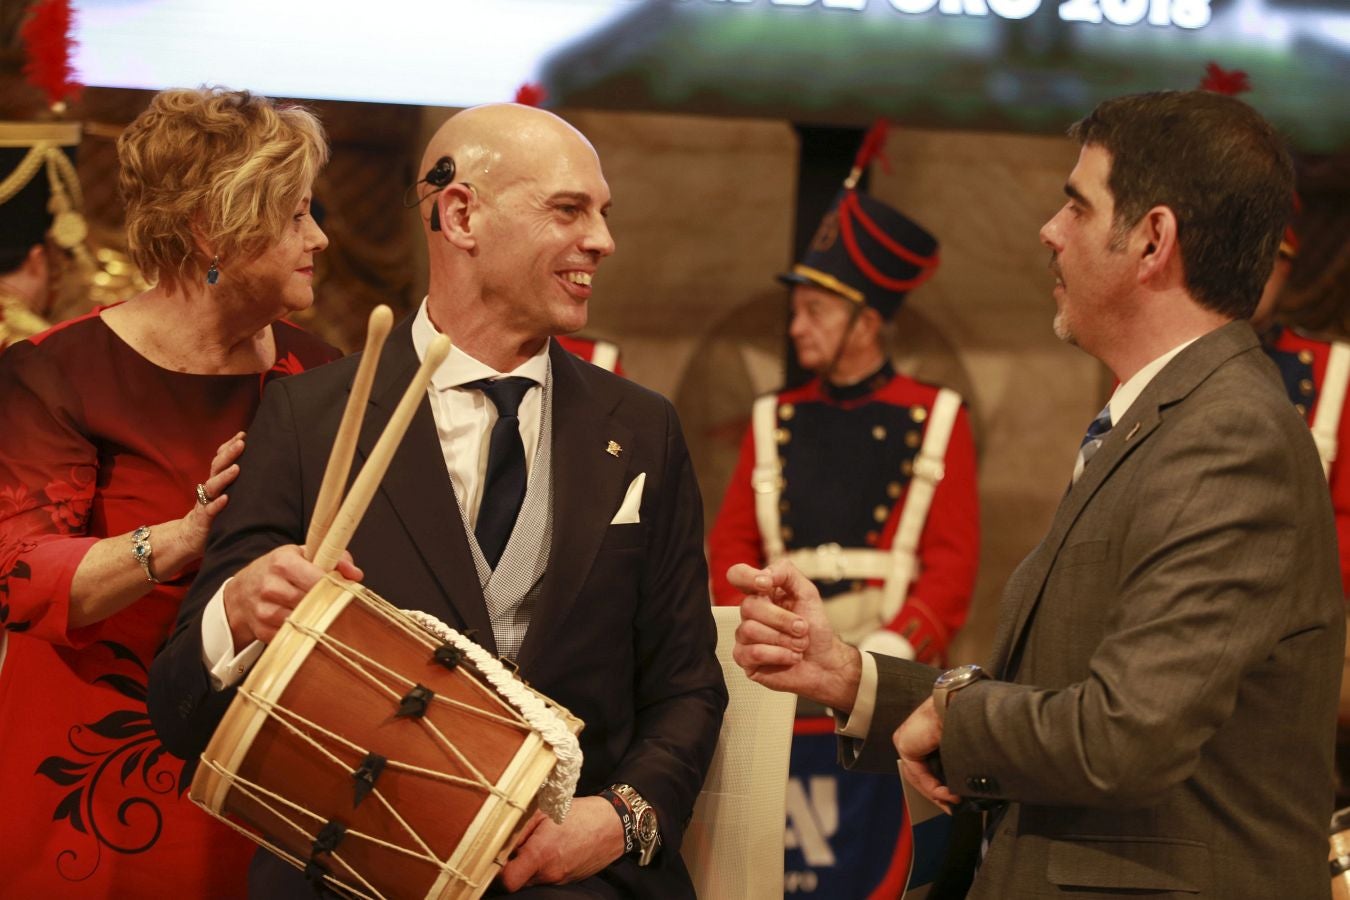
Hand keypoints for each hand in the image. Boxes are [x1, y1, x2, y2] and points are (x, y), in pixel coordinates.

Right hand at [177, 431, 245, 556]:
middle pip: (217, 467)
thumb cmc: (214, 513)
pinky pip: (209, 511)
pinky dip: (217, 504)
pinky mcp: (204, 520)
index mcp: (216, 482)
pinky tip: (226, 499)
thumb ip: (234, 482)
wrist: (191, 537)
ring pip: (212, 487)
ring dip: (224, 477)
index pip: (221, 459)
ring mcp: (205, 503)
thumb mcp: (224, 494)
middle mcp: (210, 489)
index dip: (229, 446)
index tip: (243, 434)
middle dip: (229, 454)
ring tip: (237, 468)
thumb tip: (259, 468)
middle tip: (242, 442)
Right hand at [222, 544, 362, 649]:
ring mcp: (265, 611)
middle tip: (336, 603)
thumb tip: (356, 574)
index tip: (345, 590)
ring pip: (305, 621)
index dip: (336, 586)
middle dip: (328, 603)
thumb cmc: (277, 571)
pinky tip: (307, 625)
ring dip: (318, 619)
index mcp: (283, 563)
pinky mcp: (263, 631)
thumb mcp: (302, 555)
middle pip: (314, 602)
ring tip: (321, 613)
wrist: (241, 593)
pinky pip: (293, 636)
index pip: (319, 579)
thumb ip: (334, 558)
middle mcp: (271, 586)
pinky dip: (304, 633)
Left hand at [496, 796, 624, 890]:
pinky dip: (543, 866)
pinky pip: (546, 877)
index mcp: (541, 854)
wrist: (614, 825)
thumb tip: (497, 841)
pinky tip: (551, 848)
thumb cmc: (580, 814)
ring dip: (528, 866)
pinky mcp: (568, 880)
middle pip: (517, 881)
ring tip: (536, 843)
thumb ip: (518, 827)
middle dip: (512, 866)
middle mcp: (549, 873)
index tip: (496, 856)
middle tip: (515, 845)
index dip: (497, 871)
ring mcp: (559, 879)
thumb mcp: (545, 811)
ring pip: (531, 879)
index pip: (507, 881)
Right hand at [728, 561, 861, 711]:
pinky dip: (778, 654)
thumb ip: (787, 573)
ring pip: (750, 629)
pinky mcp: (745, 659)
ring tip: (798, 645)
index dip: (747, 577)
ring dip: (783, 639)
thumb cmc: (816, 629)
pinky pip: (752, 652)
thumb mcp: (808, 593)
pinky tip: (790, 657)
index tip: (766, 585)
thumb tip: (763, 574)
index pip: (738, 575)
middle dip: (782, 619)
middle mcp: (750, 613)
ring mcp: (744, 637)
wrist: (825, 661)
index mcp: (762, 594)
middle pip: (748, 606)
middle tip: (802, 628)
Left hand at [894, 697, 959, 813]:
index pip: (927, 766)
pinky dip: (932, 787)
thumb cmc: (966, 719)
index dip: (938, 786)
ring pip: (918, 776)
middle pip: (921, 774)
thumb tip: (961, 786)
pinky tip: (947, 795)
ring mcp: (907, 739)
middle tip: (950, 808)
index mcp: (927, 733)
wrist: (960, 703)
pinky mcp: (905, 745)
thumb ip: (956, 762)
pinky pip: (918, 773)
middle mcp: (914, 735)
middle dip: (936, 795)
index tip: (951, 801)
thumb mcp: (959, 746)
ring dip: (936, 794)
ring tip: (952, 804)